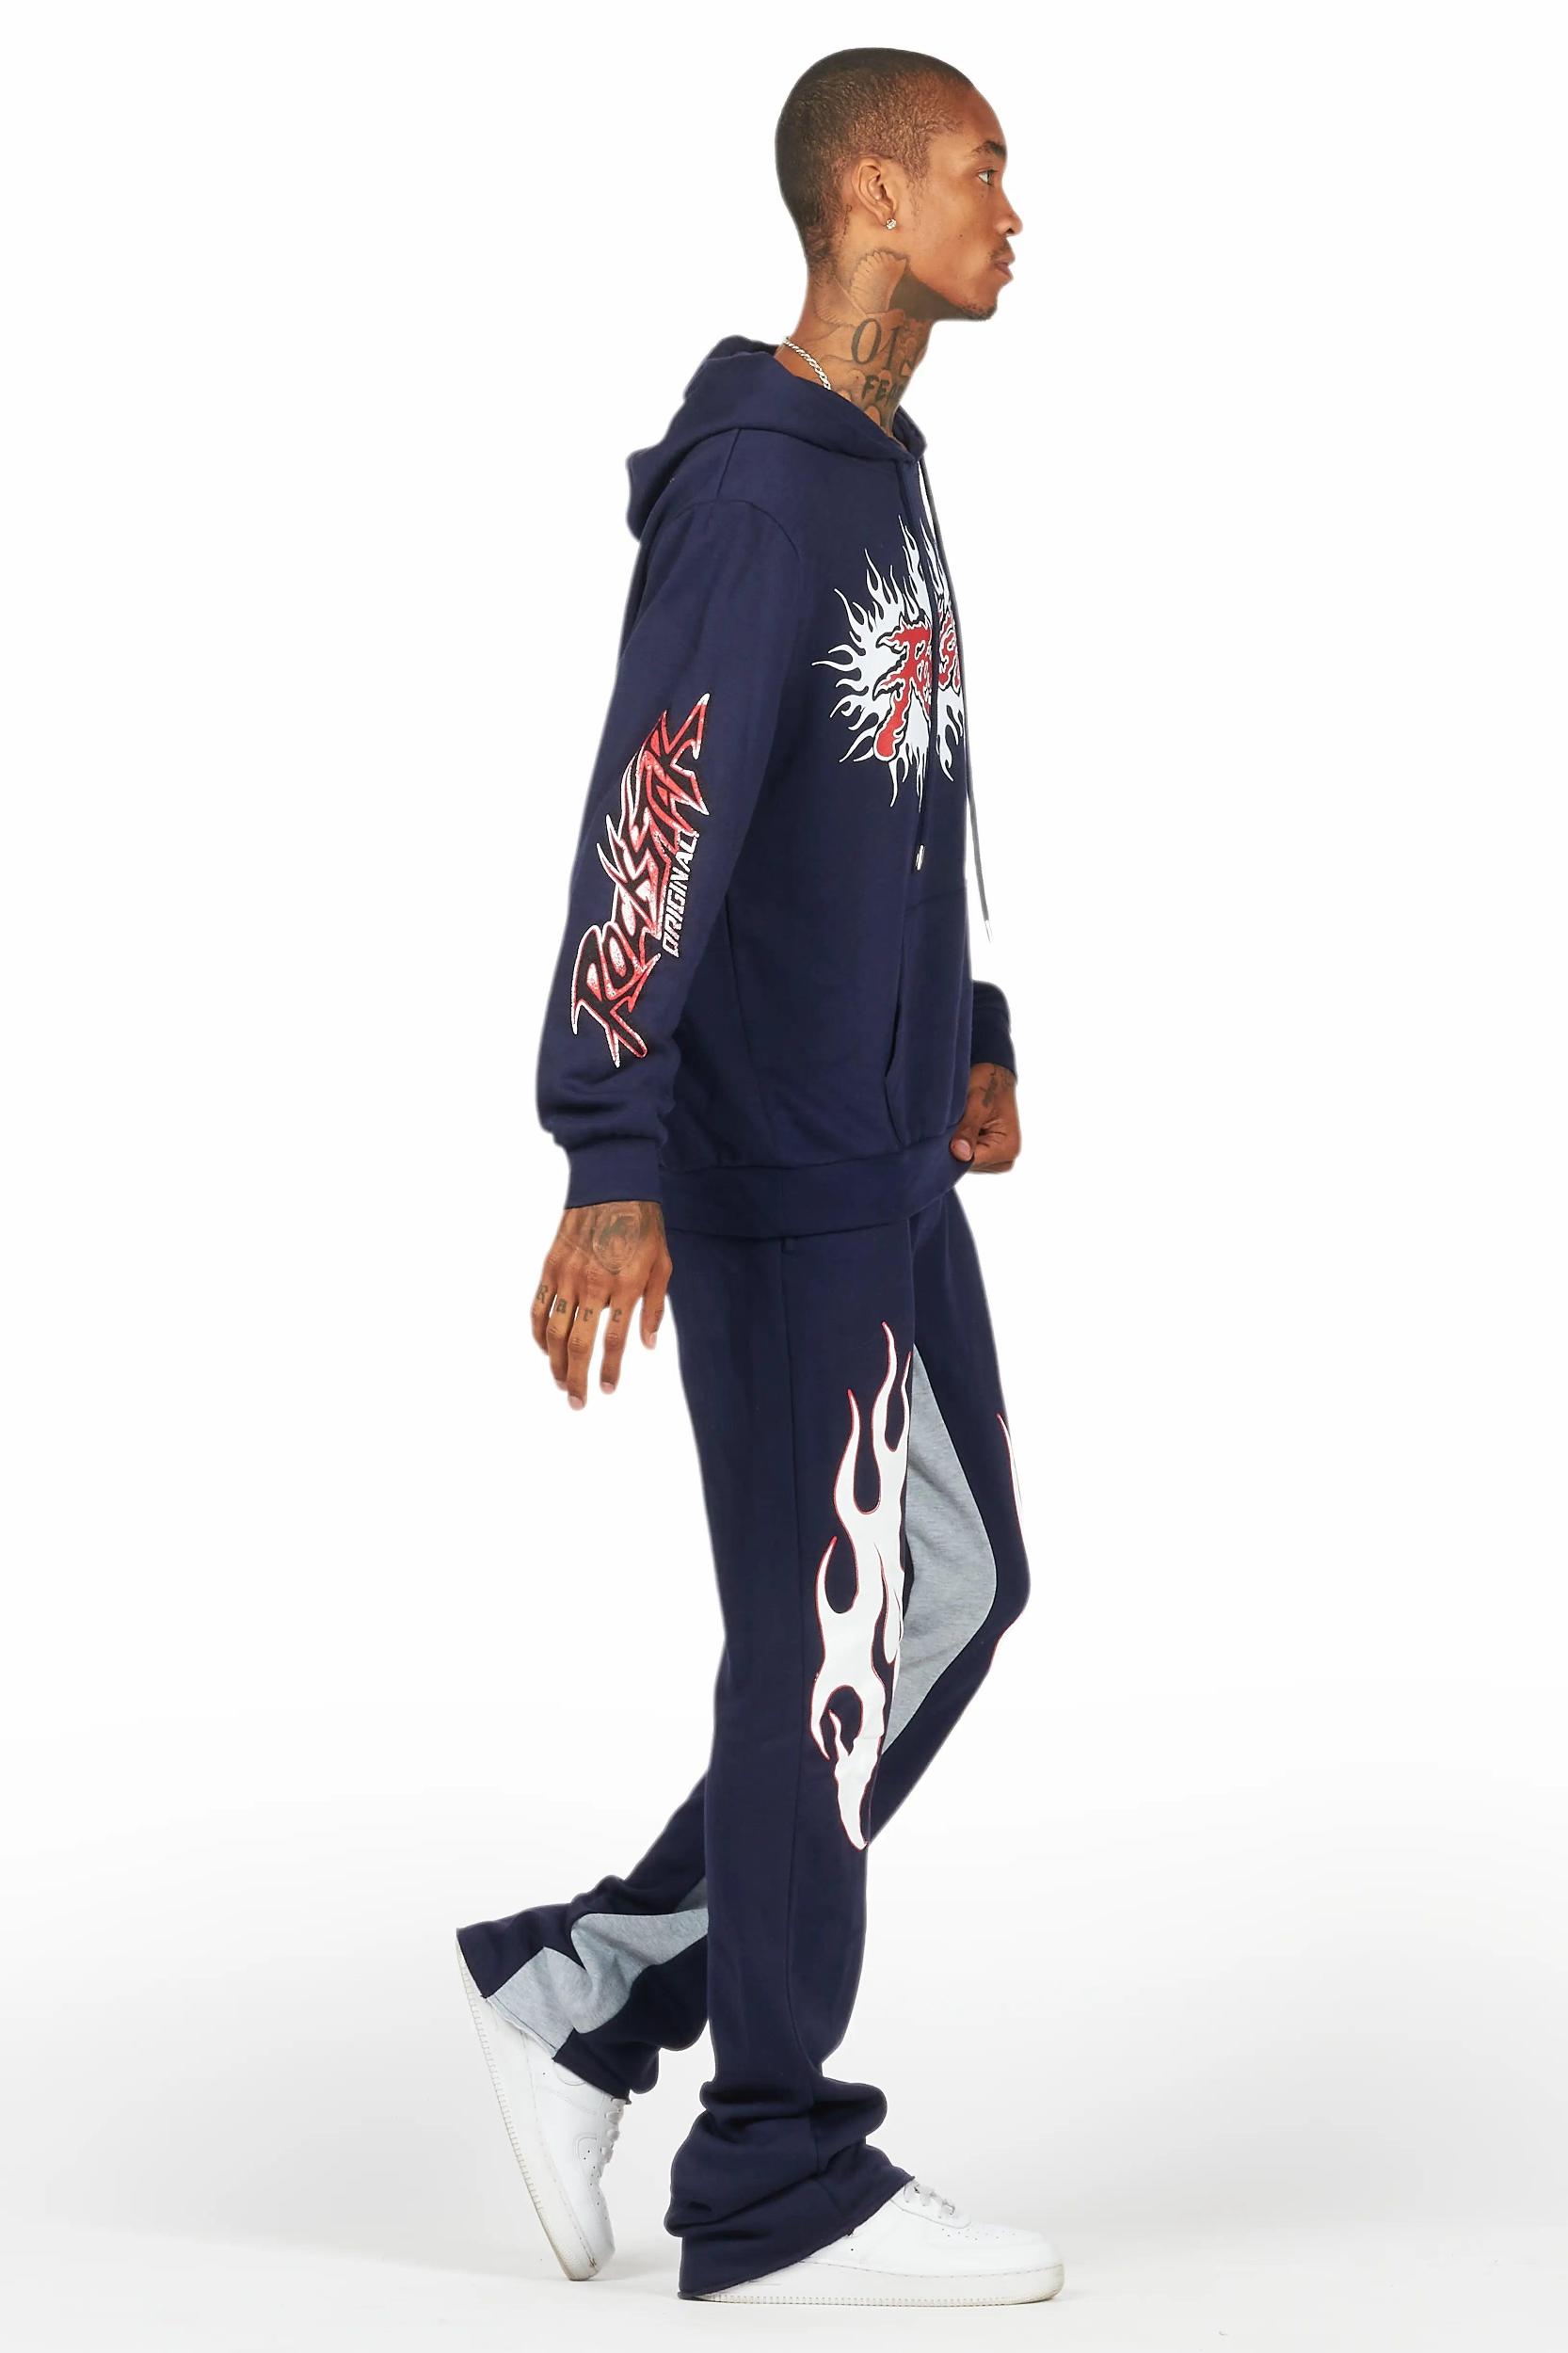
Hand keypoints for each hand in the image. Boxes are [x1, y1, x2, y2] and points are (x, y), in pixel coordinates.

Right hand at [532, 1199, 671, 1408]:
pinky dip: (537, 1333)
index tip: (607, 1390)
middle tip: (577, 1402)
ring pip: (552, 1331)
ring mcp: (567, 1276)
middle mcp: (592, 1285)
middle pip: (578, 1345)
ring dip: (554, 1363)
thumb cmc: (643, 1227)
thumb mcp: (662, 1265)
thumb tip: (648, 1345)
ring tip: (561, 1382)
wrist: (611, 1187)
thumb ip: (654, 1308)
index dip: (608, 1371)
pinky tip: (545, 1350)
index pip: (612, 1342)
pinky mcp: (550, 1267)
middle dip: (576, 1379)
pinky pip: (537, 1307)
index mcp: (624, 1287)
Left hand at [948, 1062, 1019, 1172]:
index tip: (940, 1137)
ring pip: (965, 1162)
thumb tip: (960, 1154)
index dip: (951, 1152)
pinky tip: (960, 1130)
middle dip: (955, 1147)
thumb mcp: (977, 1103)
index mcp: (1007, 1148)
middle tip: (951, 1125)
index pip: (971, 1162)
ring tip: (958, 1124)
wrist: (995, 1076)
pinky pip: (968, 1157)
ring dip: (957, 1145)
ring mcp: (997, 1160)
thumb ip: (968, 1129)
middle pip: (968, 1165)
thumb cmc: (988, 1084)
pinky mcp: (989, 1156)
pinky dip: (960, 1144)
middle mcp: (1006, 1159)